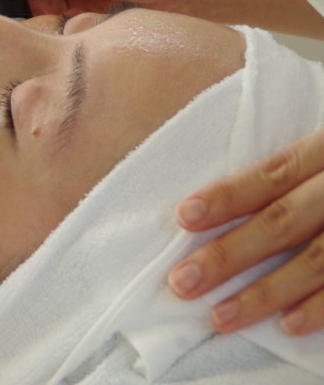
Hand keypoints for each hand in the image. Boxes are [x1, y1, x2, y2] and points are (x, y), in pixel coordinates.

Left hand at [168, 128, 323, 335]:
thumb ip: (297, 167)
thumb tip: (224, 203)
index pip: (273, 173)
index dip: (228, 195)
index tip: (183, 216)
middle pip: (285, 220)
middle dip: (230, 254)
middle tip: (183, 282)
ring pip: (319, 259)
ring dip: (267, 292)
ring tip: (221, 316)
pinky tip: (289, 325)